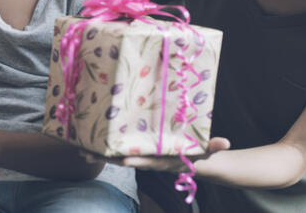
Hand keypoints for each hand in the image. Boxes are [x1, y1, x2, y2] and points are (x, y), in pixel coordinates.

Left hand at [80, 137, 230, 171]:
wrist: (196, 165)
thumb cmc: (200, 155)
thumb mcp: (207, 151)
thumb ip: (214, 146)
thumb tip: (226, 142)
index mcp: (164, 159)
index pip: (149, 161)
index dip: (137, 161)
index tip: (124, 159)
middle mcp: (149, 160)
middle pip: (125, 160)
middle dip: (106, 157)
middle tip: (85, 153)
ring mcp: (142, 157)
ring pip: (117, 156)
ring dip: (100, 153)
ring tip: (79, 148)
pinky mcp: (138, 152)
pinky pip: (119, 150)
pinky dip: (106, 147)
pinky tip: (90, 141)